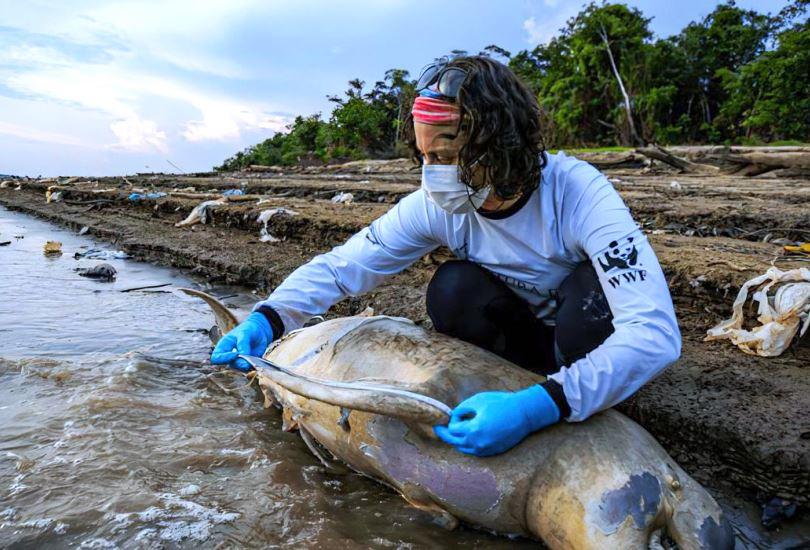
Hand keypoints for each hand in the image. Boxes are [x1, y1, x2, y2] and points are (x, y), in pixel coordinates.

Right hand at [210, 312, 273, 371]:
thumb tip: (242, 356)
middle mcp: (229, 356)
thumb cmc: (248, 330)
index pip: (216, 358)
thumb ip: (243, 344)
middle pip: (229, 365)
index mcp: (223, 347)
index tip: (236, 354)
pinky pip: (249, 368)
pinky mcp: (247, 363)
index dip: (224, 359)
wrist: (259, 331)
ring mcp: (238, 361)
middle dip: (239, 363)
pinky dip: (253, 366)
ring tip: (254, 358)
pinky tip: (257, 360)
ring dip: (247, 365)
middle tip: (248, 357)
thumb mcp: (244, 333)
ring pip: (240, 368)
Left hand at [434, 385, 559, 455]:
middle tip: (438, 429)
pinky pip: (475, 451)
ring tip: (454, 432)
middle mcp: (478, 443)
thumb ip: (462, 409)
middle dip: (446, 435)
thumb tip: (453, 416)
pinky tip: (468, 437)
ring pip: (464, 449)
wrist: (524, 414)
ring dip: (457, 440)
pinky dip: (468, 445)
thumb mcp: (478, 400)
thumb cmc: (501, 403)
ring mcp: (486, 450)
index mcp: (473, 430)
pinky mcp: (493, 452)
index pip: (452, 430)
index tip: (453, 414)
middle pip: (454, 443)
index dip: (452, 420)